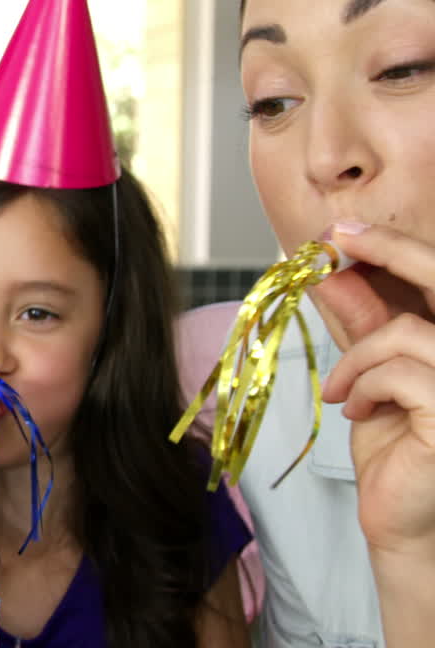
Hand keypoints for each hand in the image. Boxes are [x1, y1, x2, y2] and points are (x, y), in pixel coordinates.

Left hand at [317, 225, 434, 557]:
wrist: (397, 517)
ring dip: (358, 358)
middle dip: (391, 252)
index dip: (398, 246)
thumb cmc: (396, 449)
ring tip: (341, 391)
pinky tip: (354, 410)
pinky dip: (364, 385)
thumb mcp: (373, 376)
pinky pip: (400, 374)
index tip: (345, 229)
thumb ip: (366, 326)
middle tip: (337, 240)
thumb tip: (337, 272)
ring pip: (407, 334)